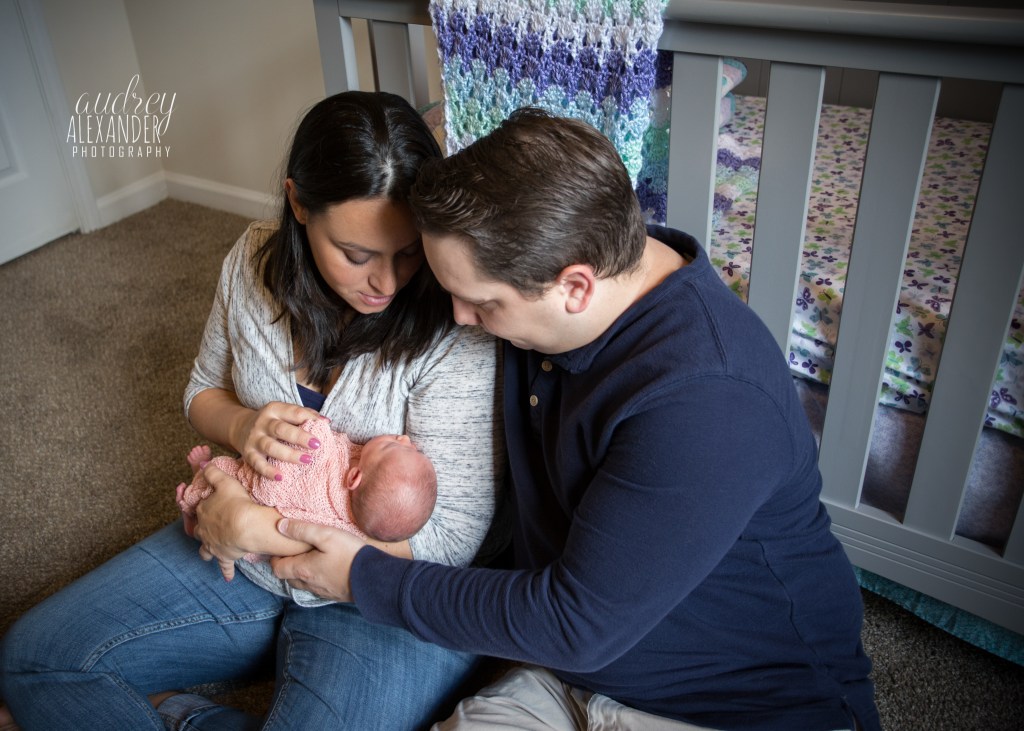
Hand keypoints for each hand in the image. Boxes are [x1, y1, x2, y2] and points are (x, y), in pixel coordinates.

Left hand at [194, 463, 259, 580]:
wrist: (247, 527)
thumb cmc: (236, 503)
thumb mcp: (225, 482)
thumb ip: (213, 472)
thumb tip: (203, 465)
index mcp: (203, 512)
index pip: (198, 508)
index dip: (203, 505)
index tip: (207, 503)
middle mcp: (204, 530)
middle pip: (199, 530)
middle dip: (201, 529)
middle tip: (206, 527)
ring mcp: (213, 545)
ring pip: (205, 549)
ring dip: (206, 550)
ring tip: (208, 551)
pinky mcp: (225, 556)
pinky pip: (224, 566)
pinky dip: (225, 571)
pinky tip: (227, 578)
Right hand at [232, 401, 324, 479]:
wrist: (239, 427)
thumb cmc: (272, 422)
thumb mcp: (283, 413)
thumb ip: (304, 415)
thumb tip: (326, 421)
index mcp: (275, 409)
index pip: (294, 412)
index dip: (310, 418)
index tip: (325, 425)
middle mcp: (263, 423)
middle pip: (281, 430)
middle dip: (300, 437)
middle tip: (317, 445)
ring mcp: (254, 439)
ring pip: (271, 447)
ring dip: (289, 455)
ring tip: (307, 460)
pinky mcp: (248, 454)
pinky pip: (258, 464)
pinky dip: (269, 471)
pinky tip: (281, 477)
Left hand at [270, 519, 365, 601]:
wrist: (374, 579)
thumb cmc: (350, 555)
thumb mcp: (327, 535)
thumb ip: (302, 530)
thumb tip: (280, 526)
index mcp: (303, 569)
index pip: (277, 568)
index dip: (274, 559)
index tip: (277, 549)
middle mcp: (309, 584)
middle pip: (288, 578)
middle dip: (286, 566)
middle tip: (292, 552)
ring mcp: (322, 591)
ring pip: (303, 584)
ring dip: (300, 573)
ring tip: (308, 559)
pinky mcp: (334, 594)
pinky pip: (317, 587)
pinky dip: (315, 579)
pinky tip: (325, 569)